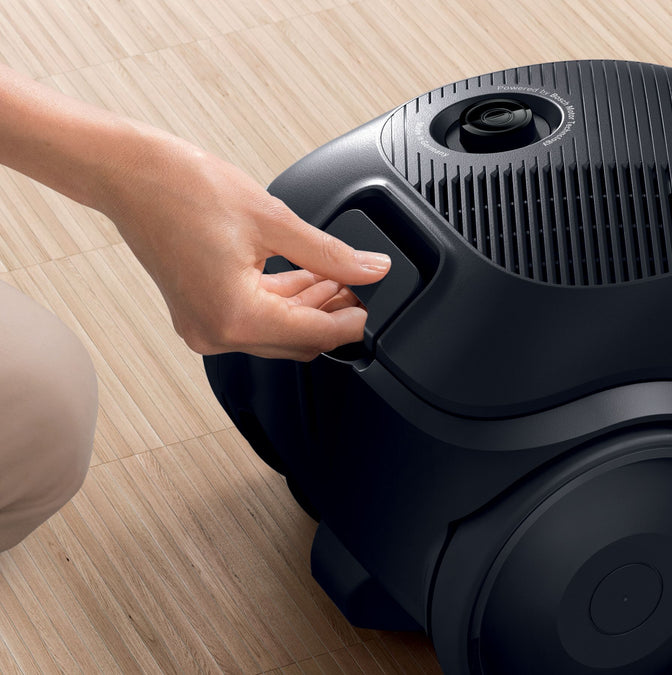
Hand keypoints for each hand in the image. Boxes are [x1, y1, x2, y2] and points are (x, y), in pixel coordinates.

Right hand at [97, 130, 390, 360]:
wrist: (128, 172)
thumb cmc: (182, 188)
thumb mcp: (274, 219)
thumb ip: (331, 254)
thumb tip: (371, 269)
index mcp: (235, 317)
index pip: (315, 335)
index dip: (353, 323)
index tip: (375, 305)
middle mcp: (216, 333)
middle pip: (297, 341)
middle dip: (332, 315)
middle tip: (360, 284)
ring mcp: (203, 327)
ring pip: (277, 332)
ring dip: (309, 307)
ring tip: (337, 275)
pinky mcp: (198, 313)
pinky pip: (253, 319)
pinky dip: (281, 302)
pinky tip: (306, 275)